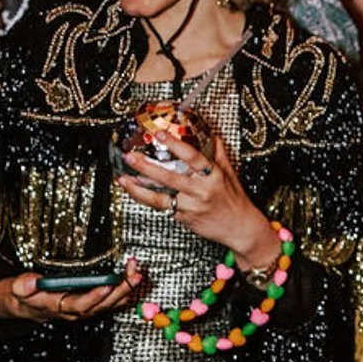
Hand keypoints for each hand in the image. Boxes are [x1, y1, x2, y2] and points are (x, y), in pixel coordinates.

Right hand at [0, 258, 142, 323]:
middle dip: (120, 291)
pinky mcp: (91, 302)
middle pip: (101, 305)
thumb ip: (24, 286)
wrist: (25, 304)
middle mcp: (75, 311)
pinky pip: (111, 299)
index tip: (106, 284)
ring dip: (126, 289)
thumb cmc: (23, 296)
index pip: (79, 305)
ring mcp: (85, 308)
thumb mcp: (17, 289)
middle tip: (134, 276)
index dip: (94, 297)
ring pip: (110, 303)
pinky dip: (124, 289)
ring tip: (138, 273)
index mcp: (58, 307)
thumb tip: (33, 281)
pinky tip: (134, 277)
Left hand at [118, 137, 281, 268]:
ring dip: (138, 188)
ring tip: (123, 179)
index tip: (160, 135)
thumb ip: (217, 153)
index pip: (193, 157)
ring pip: (159, 197)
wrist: (239, 228)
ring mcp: (190, 206)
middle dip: (147, 167)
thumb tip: (210, 133)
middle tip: (131, 157)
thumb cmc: (235, 200)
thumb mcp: (230, 173)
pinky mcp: (183, 218)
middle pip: (169, 177)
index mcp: (213, 176)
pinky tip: (134, 192)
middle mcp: (201, 191)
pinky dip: (146, 199)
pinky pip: (161, 207)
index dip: (175, 145)